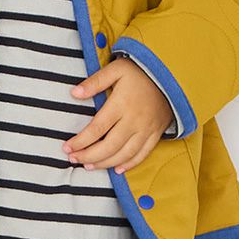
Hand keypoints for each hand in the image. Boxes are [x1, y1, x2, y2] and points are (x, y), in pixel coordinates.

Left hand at [61, 57, 173, 173]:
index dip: (81, 141)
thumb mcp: (116, 69)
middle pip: (109, 146)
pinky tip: (117, 169)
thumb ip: (95, 82)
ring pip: (124, 154)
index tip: (67, 148)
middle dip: (89, 156)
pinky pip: (143, 154)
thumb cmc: (139, 71)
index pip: (97, 129)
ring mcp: (147, 129)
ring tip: (89, 166)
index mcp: (121, 104)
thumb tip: (74, 93)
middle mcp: (134, 120)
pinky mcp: (157, 133)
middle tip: (74, 160)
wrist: (171, 74)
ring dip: (106, 163)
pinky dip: (129, 164)